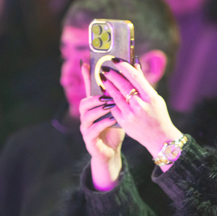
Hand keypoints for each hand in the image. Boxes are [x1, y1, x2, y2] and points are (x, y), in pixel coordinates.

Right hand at [79, 64, 124, 190]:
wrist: (111, 151)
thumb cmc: (115, 129)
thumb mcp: (121, 111)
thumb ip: (122, 96)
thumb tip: (132, 75)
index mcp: (94, 107)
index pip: (90, 89)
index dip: (87, 77)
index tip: (86, 64)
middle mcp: (87, 115)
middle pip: (84, 101)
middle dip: (95, 96)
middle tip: (106, 93)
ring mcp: (86, 127)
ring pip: (86, 115)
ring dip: (98, 109)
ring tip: (109, 106)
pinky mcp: (89, 139)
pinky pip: (92, 129)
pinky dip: (102, 123)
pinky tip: (111, 120)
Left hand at [97, 58, 181, 167]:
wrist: (159, 138)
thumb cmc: (158, 115)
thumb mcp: (156, 98)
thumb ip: (144, 82)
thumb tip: (135, 64)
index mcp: (150, 96)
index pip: (134, 76)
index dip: (123, 66)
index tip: (115, 60)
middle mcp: (140, 105)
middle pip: (123, 85)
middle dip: (112, 75)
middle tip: (104, 68)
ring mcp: (131, 114)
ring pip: (115, 96)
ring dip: (107, 86)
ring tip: (103, 79)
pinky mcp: (124, 122)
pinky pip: (113, 107)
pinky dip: (109, 100)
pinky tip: (105, 94)